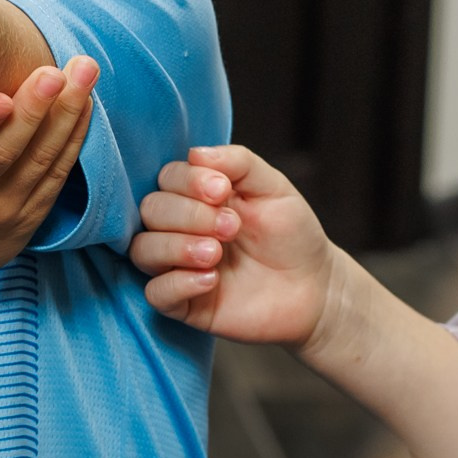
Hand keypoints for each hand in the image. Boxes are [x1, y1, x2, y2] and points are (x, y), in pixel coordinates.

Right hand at [0, 60, 97, 304]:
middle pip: (4, 153)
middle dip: (34, 109)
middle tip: (59, 70)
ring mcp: (0, 211)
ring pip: (39, 162)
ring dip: (66, 116)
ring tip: (85, 73)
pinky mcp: (24, 221)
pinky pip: (54, 179)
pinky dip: (72, 141)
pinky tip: (86, 106)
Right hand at [130, 143, 333, 342]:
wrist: (315, 287)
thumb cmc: (292, 234)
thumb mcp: (273, 188)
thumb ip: (238, 163)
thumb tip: (194, 153)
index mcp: (197, 197)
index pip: (167, 178)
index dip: (188, 181)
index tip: (223, 191)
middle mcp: (180, 229)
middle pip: (150, 211)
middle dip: (189, 215)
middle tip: (232, 227)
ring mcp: (179, 266)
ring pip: (142, 250)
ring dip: (177, 246)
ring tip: (216, 253)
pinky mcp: (184, 304)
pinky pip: (155, 293)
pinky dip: (177, 283)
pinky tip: (211, 280)